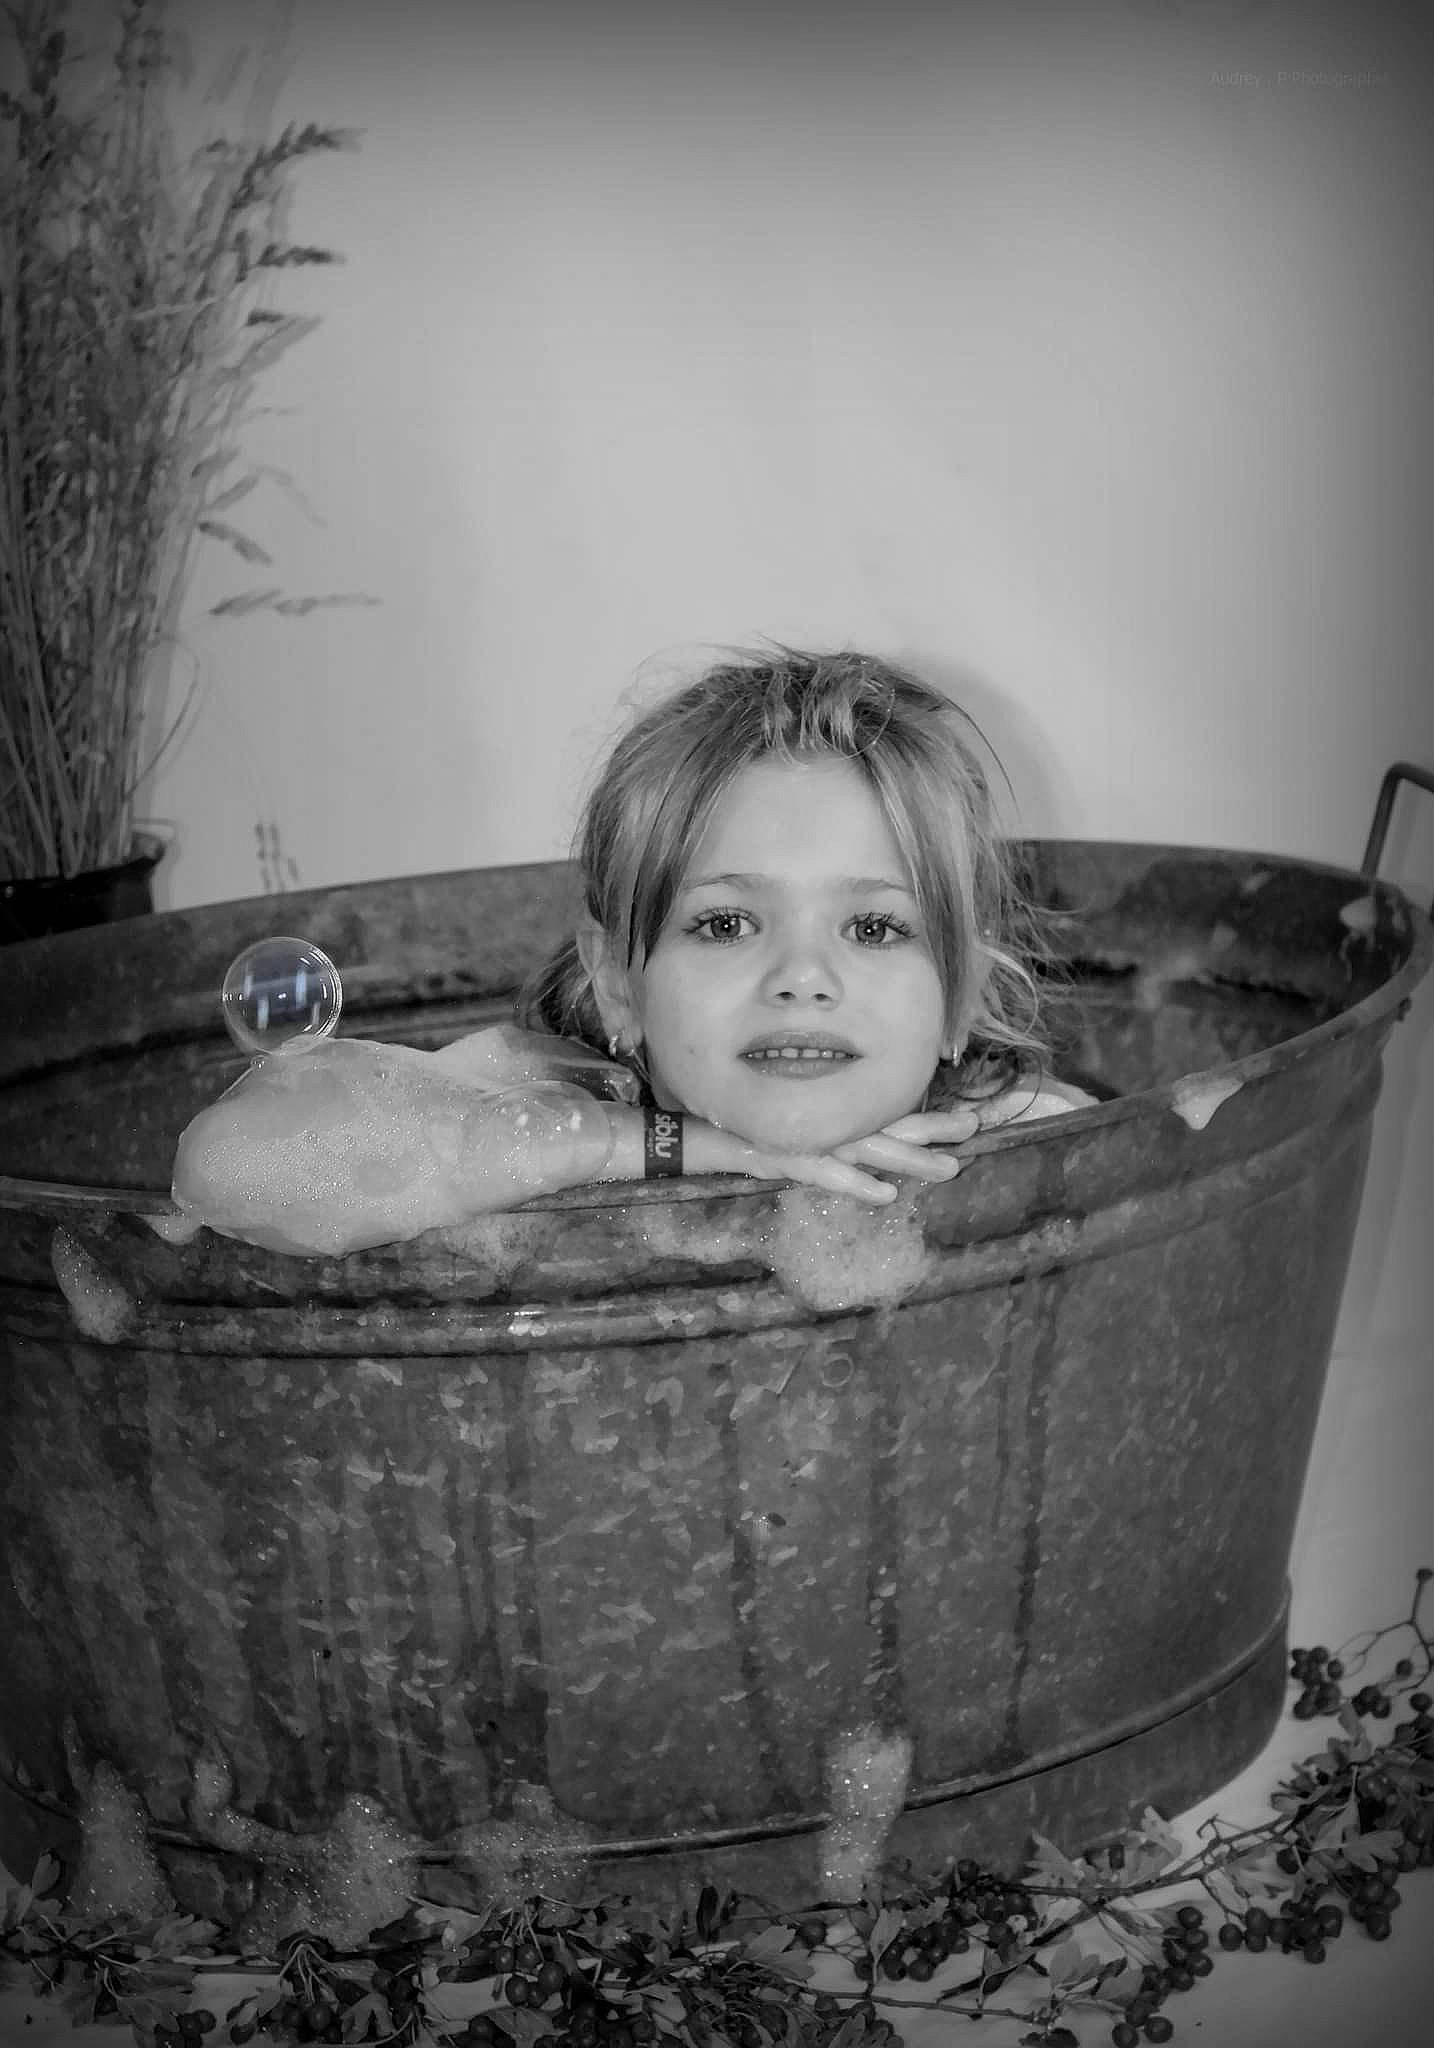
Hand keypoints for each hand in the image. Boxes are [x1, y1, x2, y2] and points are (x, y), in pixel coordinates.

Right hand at [687, 1113, 965, 1206]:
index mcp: (834, 1119)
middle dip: (934, 1129)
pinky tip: (885, 1195)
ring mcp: (808, 1140)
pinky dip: (856, 1184)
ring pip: (869, 1148)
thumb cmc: (748, 1134)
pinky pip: (827, 1174)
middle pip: (891, 1127)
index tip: (972, 1119)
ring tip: (948, 1169)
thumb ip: (832, 1143)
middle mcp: (827, 1124)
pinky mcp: (786, 1158)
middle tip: (975, 1129)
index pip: (891, 1116)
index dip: (930, 1118)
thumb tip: (872, 1156)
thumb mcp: (797, 1136)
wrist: (695, 1135)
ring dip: (909, 1159)